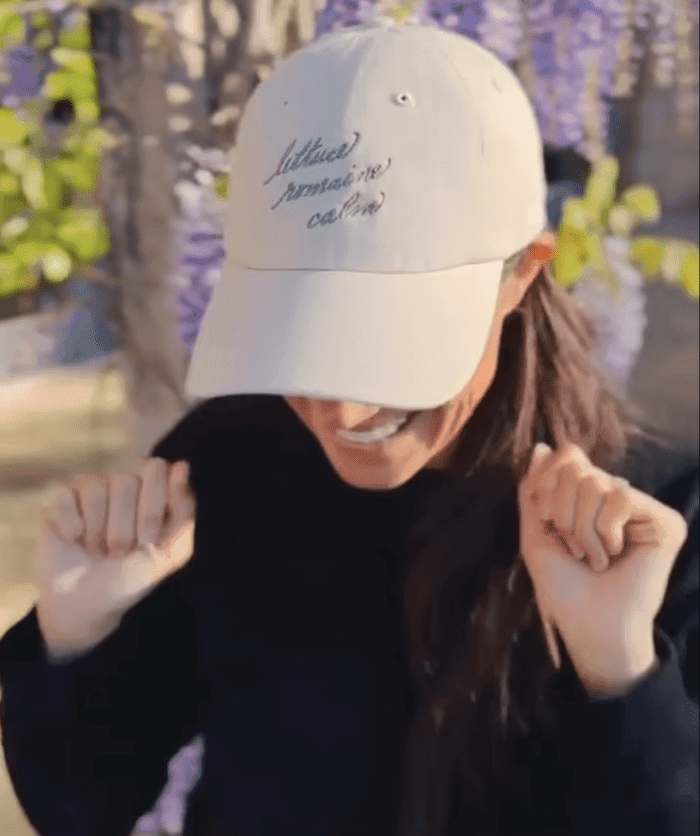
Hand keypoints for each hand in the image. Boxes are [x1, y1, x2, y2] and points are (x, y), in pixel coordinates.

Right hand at [36, 458, 195, 661]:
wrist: (85, 605)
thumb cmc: (130, 579)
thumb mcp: (169, 555)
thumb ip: (183, 514)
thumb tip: (182, 465)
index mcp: (156, 494)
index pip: (156, 472)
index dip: (150, 512)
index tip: (148, 541)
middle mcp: (126, 486)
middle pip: (126, 482)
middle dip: (123, 527)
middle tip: (120, 550)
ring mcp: (94, 491)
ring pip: (96, 489)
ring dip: (96, 529)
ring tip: (97, 548)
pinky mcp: (62, 499)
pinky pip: (66, 494)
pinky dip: (71, 525)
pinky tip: (74, 539)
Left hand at [517, 442, 688, 696]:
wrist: (590, 625)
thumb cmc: (564, 587)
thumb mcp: (536, 533)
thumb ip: (535, 489)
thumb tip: (541, 447)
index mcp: (589, 497)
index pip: (567, 456)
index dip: (547, 482)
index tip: (546, 520)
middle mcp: (617, 497)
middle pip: (577, 468)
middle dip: (562, 511)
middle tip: (573, 549)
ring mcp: (643, 508)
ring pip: (597, 483)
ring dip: (582, 528)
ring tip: (593, 558)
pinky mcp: (666, 521)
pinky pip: (622, 497)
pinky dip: (606, 530)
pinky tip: (614, 554)